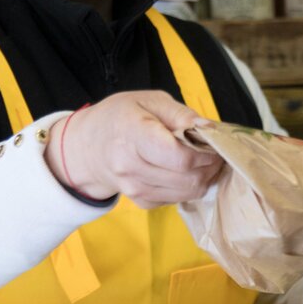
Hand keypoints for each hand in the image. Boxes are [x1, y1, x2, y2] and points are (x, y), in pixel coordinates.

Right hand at [47, 91, 222, 206]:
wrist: (88, 147)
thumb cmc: (119, 118)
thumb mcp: (149, 100)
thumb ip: (181, 114)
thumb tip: (209, 129)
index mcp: (133, 135)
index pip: (180, 157)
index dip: (205, 153)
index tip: (213, 143)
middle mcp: (131, 167)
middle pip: (188, 178)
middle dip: (210, 165)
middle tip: (214, 152)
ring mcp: (135, 189)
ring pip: (187, 192)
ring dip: (204, 177)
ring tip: (203, 160)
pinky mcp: (142, 202)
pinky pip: (178, 199)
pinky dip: (189, 186)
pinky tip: (185, 171)